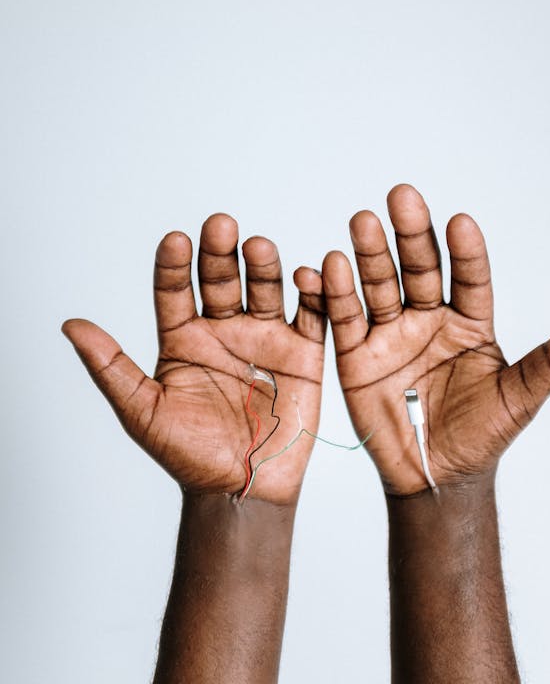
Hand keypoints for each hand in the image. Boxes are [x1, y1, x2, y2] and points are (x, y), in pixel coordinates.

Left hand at [63, 214, 325, 504]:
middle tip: (221, 225)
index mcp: (184, 339)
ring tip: (257, 247)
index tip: (175, 240)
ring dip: (263, 265)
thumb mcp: (142, 411)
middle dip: (220, 251)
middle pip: (221, 279)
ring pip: (264, 287)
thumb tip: (70, 326)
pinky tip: (305, 273)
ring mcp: (264, 339)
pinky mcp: (301, 352)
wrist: (242, 490)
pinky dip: (312, 291)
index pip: (175, 290)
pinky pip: (310, 314)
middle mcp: (223, 331)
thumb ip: (111, 367)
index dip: (174, 265)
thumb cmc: (189, 456)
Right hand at [322, 184, 549, 494]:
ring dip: (371, 252)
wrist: (434, 478)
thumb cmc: (482, 436)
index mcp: (470, 322)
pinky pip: (347, 317)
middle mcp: (429, 318)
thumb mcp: (521, 397)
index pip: (470, 278)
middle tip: (403, 197)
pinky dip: (338, 291)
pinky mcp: (358, 352)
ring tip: (363, 221)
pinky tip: (333, 263)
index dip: (466, 252)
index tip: (461, 222)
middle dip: (411, 233)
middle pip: (419, 268)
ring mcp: (392, 333)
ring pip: (381, 283)